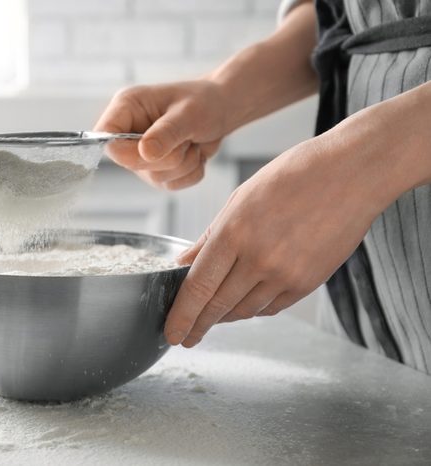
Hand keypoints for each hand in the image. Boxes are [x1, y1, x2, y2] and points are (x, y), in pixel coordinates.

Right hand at [94, 81, 229, 189]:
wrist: (222, 110)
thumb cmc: (204, 101)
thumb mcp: (188, 113)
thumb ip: (166, 133)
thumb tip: (145, 153)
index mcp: (127, 108)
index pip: (105, 136)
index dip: (124, 151)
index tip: (150, 151)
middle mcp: (128, 132)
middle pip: (130, 162)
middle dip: (167, 157)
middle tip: (186, 138)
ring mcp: (140, 155)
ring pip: (154, 178)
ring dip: (183, 164)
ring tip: (192, 141)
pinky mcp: (155, 170)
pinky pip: (171, 185)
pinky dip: (190, 173)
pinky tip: (195, 152)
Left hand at [164, 135, 385, 346]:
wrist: (352, 174)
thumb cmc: (292, 176)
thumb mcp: (240, 198)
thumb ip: (210, 237)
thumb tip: (185, 264)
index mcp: (234, 232)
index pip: (198, 287)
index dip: (181, 316)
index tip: (171, 333)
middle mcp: (258, 259)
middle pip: (218, 306)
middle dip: (197, 326)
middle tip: (184, 337)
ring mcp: (285, 274)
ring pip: (244, 311)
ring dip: (224, 317)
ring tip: (212, 317)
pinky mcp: (308, 283)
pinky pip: (271, 307)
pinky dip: (253, 309)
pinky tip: (243, 305)